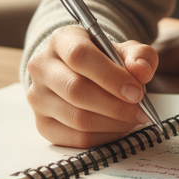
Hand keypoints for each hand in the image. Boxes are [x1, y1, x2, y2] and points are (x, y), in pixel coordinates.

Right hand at [25, 26, 158, 147]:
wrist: (85, 74)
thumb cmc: (107, 60)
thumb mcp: (127, 50)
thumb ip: (140, 56)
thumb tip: (141, 71)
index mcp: (61, 40)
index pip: (78, 55)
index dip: (110, 76)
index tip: (137, 92)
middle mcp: (42, 67)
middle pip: (75, 90)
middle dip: (115, 104)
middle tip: (140, 110)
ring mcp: (38, 98)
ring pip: (77, 118)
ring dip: (112, 123)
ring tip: (134, 119)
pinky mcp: (42, 125)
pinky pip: (76, 139)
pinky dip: (104, 137)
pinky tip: (120, 128)